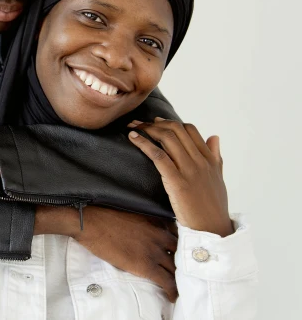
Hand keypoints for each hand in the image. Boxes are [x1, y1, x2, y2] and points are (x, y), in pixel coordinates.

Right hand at [35, 206, 179, 301]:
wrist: (89, 223)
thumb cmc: (103, 217)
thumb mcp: (129, 214)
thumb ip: (143, 222)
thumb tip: (143, 230)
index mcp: (155, 222)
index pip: (177, 236)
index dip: (179, 247)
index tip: (177, 254)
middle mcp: (159, 236)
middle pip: (181, 253)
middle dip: (182, 264)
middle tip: (181, 272)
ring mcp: (154, 251)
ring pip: (176, 269)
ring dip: (179, 279)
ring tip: (180, 286)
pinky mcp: (146, 265)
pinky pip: (166, 281)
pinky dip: (172, 290)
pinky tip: (173, 296)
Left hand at [128, 118, 232, 236]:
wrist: (213, 229)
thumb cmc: (213, 207)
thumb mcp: (218, 178)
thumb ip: (216, 157)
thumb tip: (214, 137)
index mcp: (210, 159)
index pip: (190, 130)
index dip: (170, 122)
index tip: (156, 121)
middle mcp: (201, 161)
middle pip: (176, 130)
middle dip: (155, 123)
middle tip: (139, 123)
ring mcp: (190, 170)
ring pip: (167, 139)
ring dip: (147, 129)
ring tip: (133, 127)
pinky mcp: (178, 182)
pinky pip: (159, 156)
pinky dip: (144, 143)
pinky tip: (133, 138)